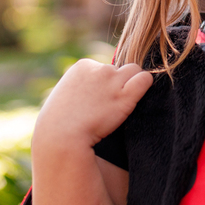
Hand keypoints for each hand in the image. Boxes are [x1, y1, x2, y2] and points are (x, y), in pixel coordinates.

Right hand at [34, 61, 154, 149]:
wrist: (61, 138)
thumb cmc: (59, 126)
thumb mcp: (65, 97)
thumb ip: (83, 87)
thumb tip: (98, 92)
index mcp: (82, 66)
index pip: (103, 68)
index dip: (104, 85)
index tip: (96, 102)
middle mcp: (99, 68)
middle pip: (119, 70)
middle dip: (118, 84)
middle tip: (110, 106)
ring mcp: (112, 80)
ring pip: (134, 72)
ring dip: (131, 86)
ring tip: (121, 106)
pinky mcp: (124, 95)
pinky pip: (145, 79)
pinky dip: (145, 87)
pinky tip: (135, 101)